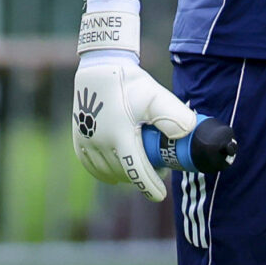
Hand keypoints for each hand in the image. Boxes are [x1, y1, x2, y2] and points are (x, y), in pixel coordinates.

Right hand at [72, 58, 200, 202]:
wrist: (99, 68)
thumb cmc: (130, 82)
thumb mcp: (156, 95)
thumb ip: (174, 115)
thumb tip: (187, 134)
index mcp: (120, 135)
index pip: (135, 171)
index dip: (149, 187)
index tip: (160, 195)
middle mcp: (100, 141)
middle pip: (124, 173)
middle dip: (141, 178)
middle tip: (159, 170)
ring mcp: (86, 141)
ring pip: (107, 172)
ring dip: (124, 176)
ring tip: (140, 167)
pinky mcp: (78, 138)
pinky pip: (90, 166)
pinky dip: (104, 173)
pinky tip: (115, 173)